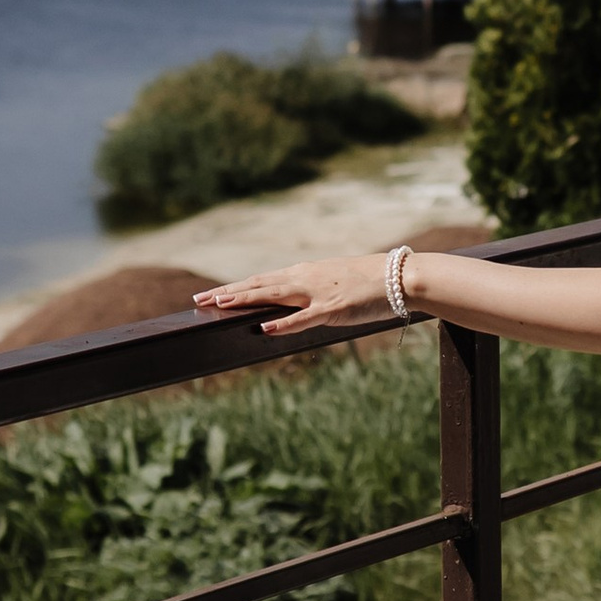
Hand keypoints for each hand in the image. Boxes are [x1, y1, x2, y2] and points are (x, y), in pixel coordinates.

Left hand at [193, 252, 403, 339]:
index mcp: (306, 273)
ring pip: (272, 296)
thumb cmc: (372, 281)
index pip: (263, 280)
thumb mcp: (336, 282)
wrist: (401, 277)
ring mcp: (317, 293)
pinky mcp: (333, 309)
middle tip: (199, 300)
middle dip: (228, 293)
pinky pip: (303, 318)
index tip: (213, 294)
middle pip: (259, 285)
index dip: (236, 287)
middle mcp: (306, 279)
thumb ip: (314, 290)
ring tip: (218, 306)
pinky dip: (282, 323)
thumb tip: (298, 302)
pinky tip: (263, 327)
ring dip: (244, 300)